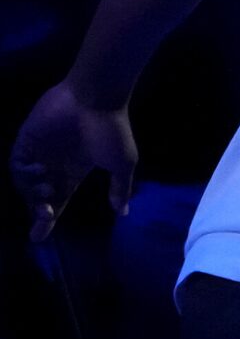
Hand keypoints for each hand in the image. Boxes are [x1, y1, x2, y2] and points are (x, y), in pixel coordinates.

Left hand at [11, 82, 137, 243]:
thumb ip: (120, 188)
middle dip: (39, 211)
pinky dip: (24, 173)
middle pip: (37, 198)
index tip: (38, 239)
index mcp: (73, 173)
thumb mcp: (122, 164)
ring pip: (24, 184)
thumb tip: (123, 213)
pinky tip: (40, 171)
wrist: (96, 100)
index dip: (47, 221)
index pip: (56, 202)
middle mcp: (53, 166)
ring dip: (33, 193)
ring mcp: (39, 153)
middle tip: (46, 216)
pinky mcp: (27, 139)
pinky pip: (17, 164)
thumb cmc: (111, 130)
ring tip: (48, 190)